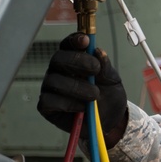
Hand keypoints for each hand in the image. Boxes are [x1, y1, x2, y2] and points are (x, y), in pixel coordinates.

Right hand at [37, 32, 128, 146]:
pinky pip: (48, 100)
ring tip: (95, 95)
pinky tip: (81, 108)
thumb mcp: (113, 81)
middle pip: (58, 59)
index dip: (74, 40)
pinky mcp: (47, 107)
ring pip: (54, 80)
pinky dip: (67, 103)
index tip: (85, 40)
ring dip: (77, 87)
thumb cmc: (109, 97)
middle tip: (95, 69)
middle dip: (77, 61)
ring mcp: (51, 88)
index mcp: (74, 61)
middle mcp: (59, 72)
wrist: (110, 121)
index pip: (68, 45)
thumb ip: (106, 67)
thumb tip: (97, 51)